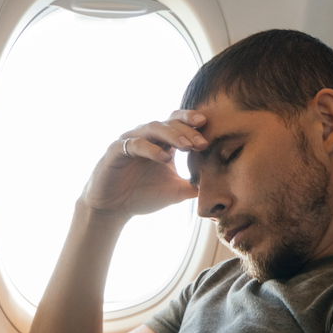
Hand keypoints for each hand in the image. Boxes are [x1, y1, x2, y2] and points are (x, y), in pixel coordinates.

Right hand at [82, 110, 207, 218]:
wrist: (112, 210)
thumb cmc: (142, 196)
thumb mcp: (175, 192)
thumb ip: (195, 186)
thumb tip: (220, 186)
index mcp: (161, 142)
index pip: (179, 122)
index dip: (193, 123)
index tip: (210, 131)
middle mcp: (146, 136)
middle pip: (169, 122)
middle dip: (187, 131)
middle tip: (203, 143)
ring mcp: (130, 141)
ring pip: (153, 128)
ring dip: (171, 135)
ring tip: (186, 147)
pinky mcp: (115, 151)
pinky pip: (134, 144)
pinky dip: (150, 149)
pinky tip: (164, 158)